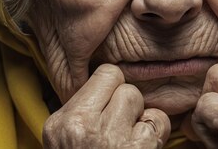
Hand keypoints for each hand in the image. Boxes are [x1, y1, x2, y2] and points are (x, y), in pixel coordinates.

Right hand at [43, 64, 170, 147]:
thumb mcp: (62, 138)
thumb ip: (80, 109)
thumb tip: (107, 79)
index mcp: (60, 123)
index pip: (98, 75)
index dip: (108, 88)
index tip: (107, 107)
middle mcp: (81, 127)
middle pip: (117, 78)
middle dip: (123, 98)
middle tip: (118, 125)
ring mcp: (110, 138)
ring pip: (134, 95)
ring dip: (138, 114)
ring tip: (128, 136)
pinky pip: (157, 120)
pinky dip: (155, 131)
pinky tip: (142, 145)